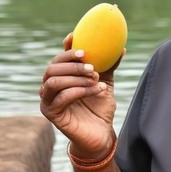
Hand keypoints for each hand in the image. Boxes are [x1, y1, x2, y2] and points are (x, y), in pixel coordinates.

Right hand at [40, 33, 123, 159]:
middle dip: (72, 63)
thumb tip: (121, 48)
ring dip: (76, 77)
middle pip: (52, 67)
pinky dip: (81, 91)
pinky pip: (61, 97)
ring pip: (53, 81)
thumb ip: (109, 67)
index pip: (59, 58)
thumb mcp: (105, 83)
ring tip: (96, 79)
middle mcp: (51, 86)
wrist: (101, 133)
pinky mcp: (51, 113)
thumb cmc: (100, 107)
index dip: (67, 48)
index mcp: (63, 76)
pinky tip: (98, 90)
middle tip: (92, 65)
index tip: (77, 38)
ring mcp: (48, 100)